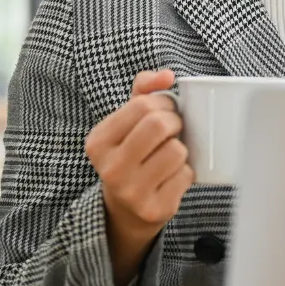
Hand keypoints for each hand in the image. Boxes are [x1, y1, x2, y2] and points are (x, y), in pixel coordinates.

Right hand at [84, 68, 192, 285]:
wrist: (127, 209)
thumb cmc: (132, 154)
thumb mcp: (127, 122)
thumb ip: (143, 90)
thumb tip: (166, 75)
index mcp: (98, 142)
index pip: (142, 105)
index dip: (164, 103)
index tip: (166, 111)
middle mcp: (109, 168)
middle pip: (159, 125)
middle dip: (175, 123)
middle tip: (174, 131)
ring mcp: (130, 192)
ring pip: (177, 151)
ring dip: (182, 150)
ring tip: (170, 156)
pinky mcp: (153, 210)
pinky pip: (186, 176)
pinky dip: (187, 172)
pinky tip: (172, 177)